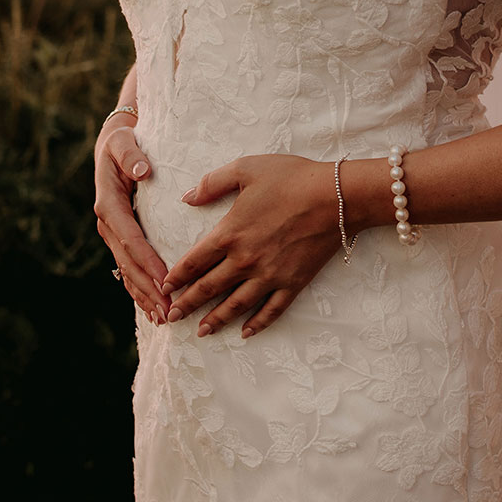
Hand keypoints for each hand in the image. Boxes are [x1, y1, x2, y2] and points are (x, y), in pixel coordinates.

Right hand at [94, 122, 169, 324]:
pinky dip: (140, 290)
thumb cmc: (122, 142)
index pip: (131, 238)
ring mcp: (112, 235)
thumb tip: (142, 171)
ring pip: (127, 272)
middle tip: (170, 310)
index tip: (166, 280)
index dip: (147, 261)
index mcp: (109, 204)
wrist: (112, 145)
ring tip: (164, 318)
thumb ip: (132, 155)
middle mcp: (108, 224)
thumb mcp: (123, 142)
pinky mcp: (120, 239)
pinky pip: (128, 269)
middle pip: (129, 263)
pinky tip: (153, 310)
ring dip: (145, 296)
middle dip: (149, 288)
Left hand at [164, 155, 337, 338]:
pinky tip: (246, 333)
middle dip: (187, 304)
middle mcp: (245, 260)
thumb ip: (212, 183)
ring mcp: (269, 276)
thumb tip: (187, 198)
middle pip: (209, 288)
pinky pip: (271, 310)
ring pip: (236, 305)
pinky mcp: (293, 283)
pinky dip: (257, 324)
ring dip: (216, 319)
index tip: (165, 287)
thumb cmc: (291, 177)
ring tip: (201, 331)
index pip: (195, 261)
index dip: (177, 276)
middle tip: (171, 318)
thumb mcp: (246, 168)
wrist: (336, 197)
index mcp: (230, 234)